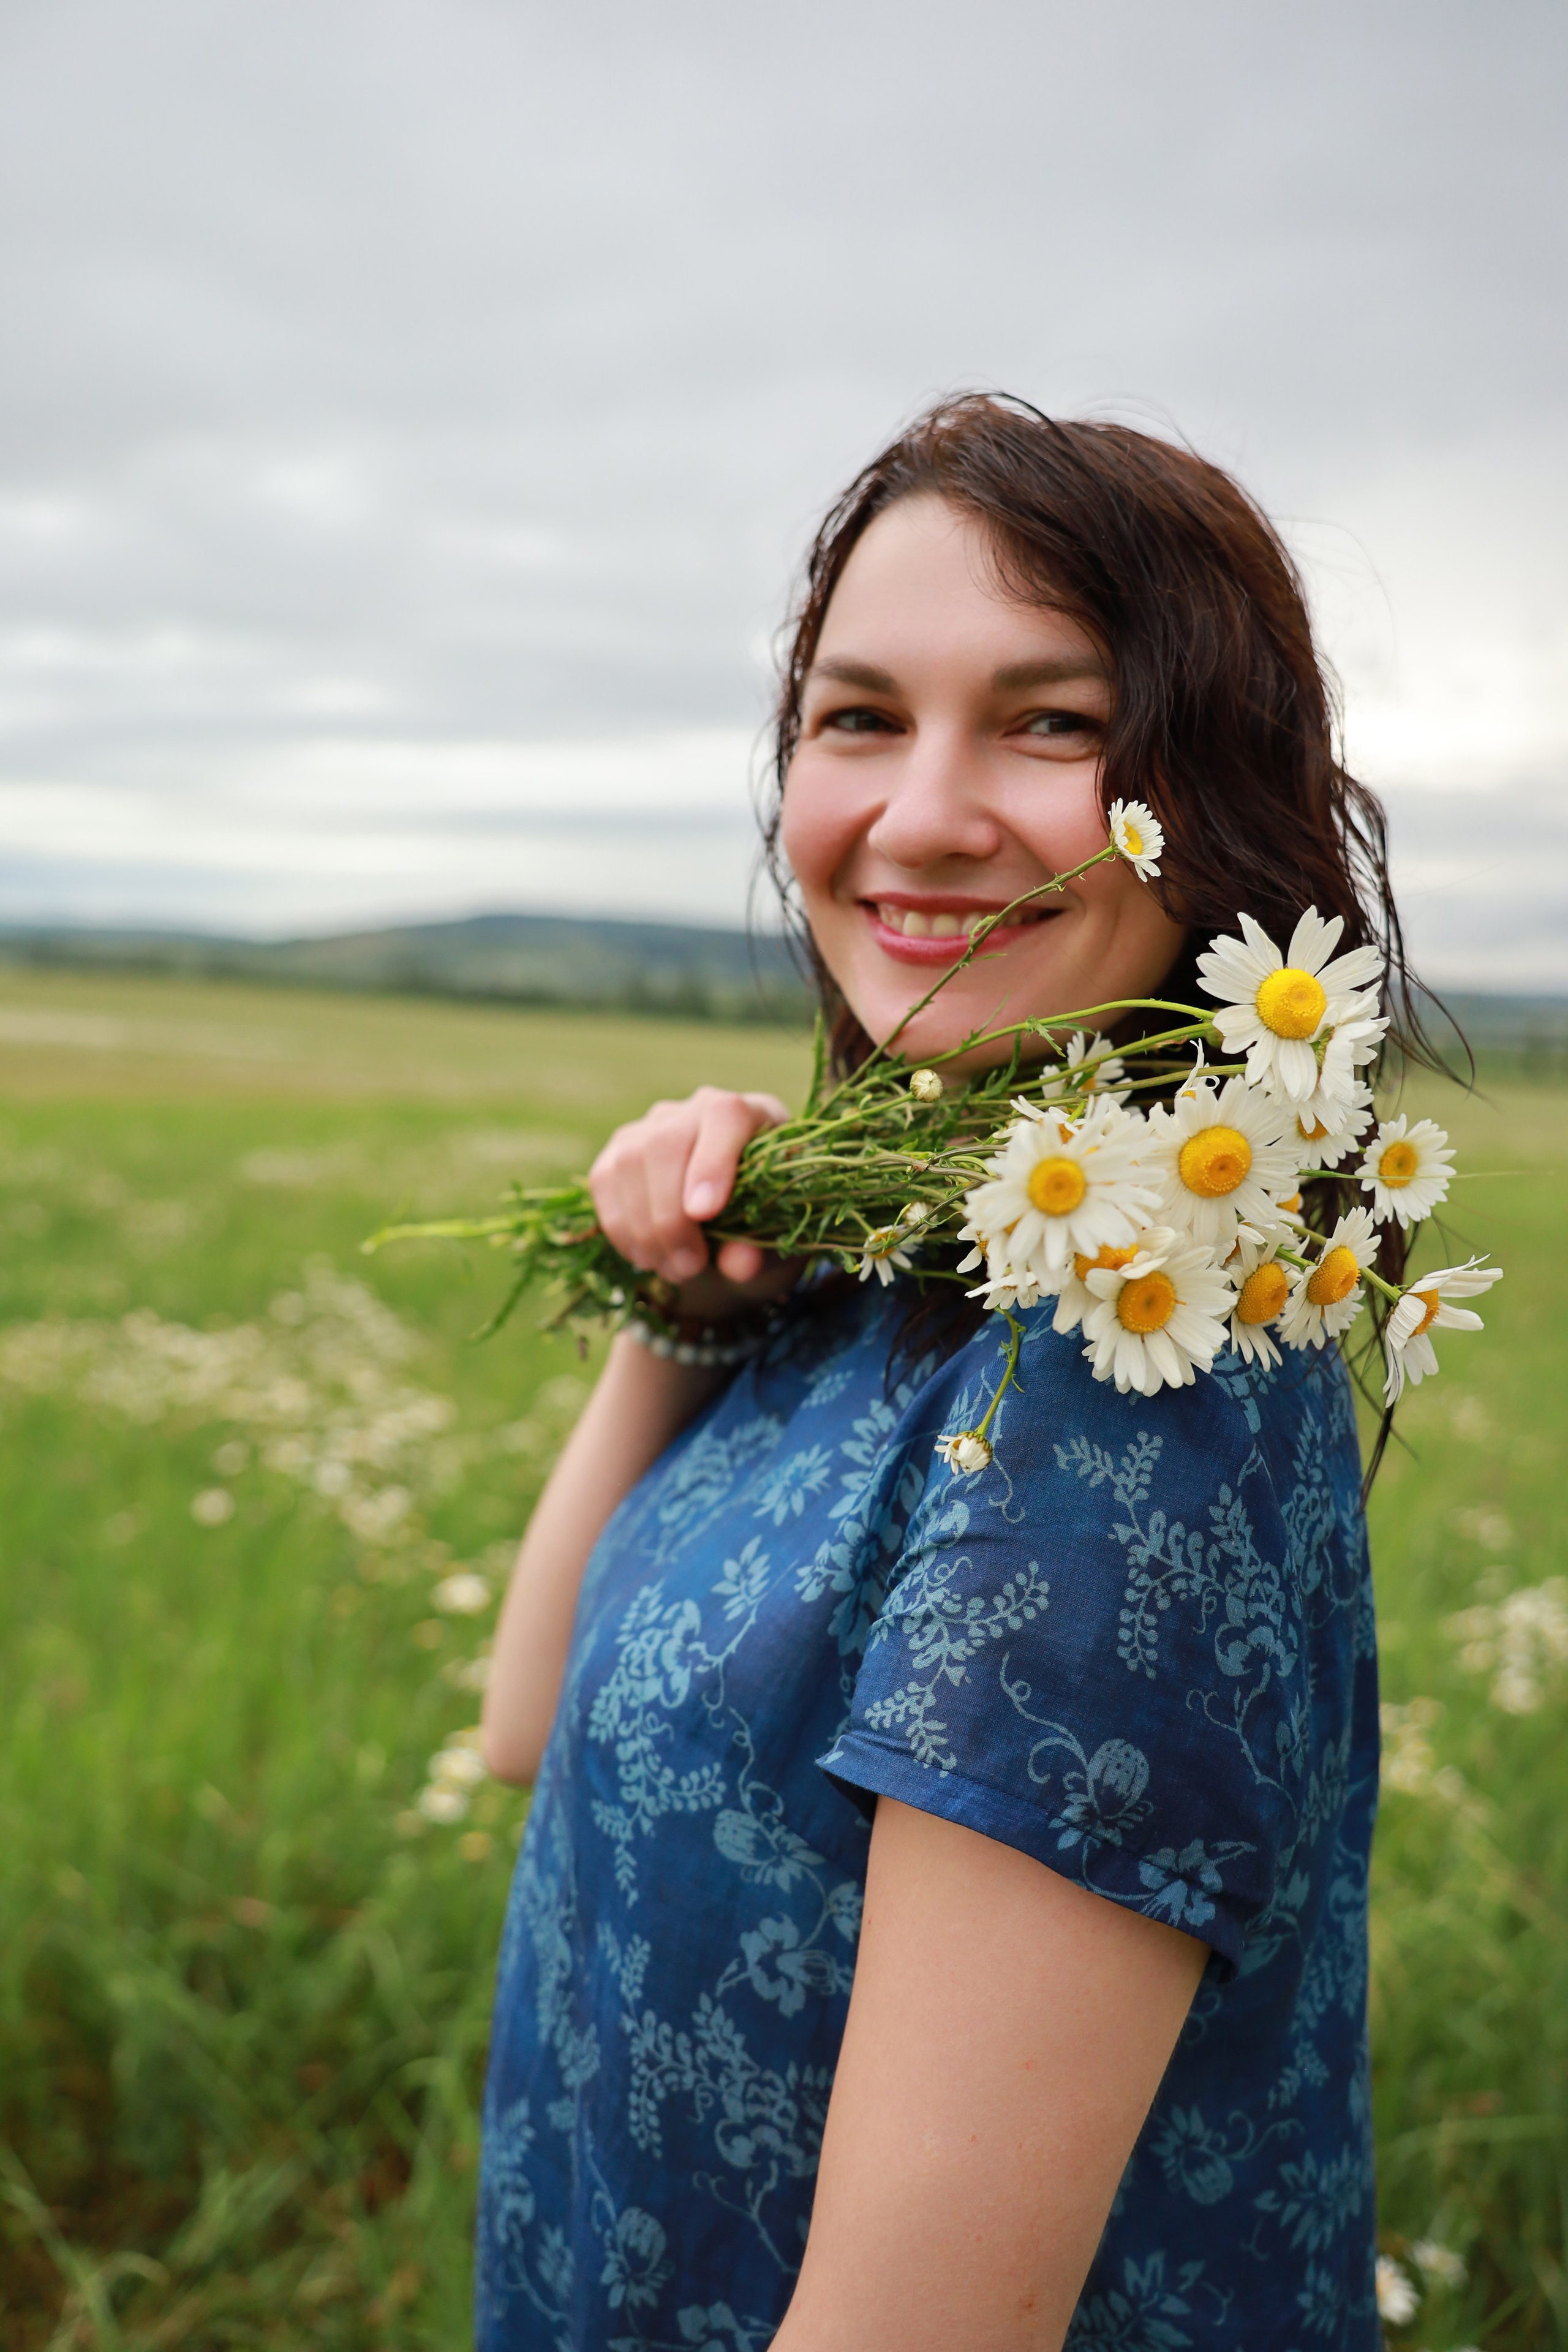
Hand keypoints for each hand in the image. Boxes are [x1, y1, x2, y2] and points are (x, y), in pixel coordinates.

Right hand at [588, 1085, 794, 1312]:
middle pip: (665, 1145)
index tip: (704, 1214)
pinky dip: (621, 1228)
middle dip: (670, 1216)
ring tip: (673, 1270)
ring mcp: (651, 1126)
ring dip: (644, 1228)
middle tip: (689, 1266)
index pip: (726, 1116)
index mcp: (752, 1115)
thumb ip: (761, 1248)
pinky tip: (646, 1257)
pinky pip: (604, 1183)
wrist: (735, 1216)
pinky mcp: (617, 1151)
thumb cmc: (763, 1219)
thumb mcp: (775, 1238)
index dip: (712, 1164)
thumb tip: (740, 1265)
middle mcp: (696, 1108)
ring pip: (629, 1164)